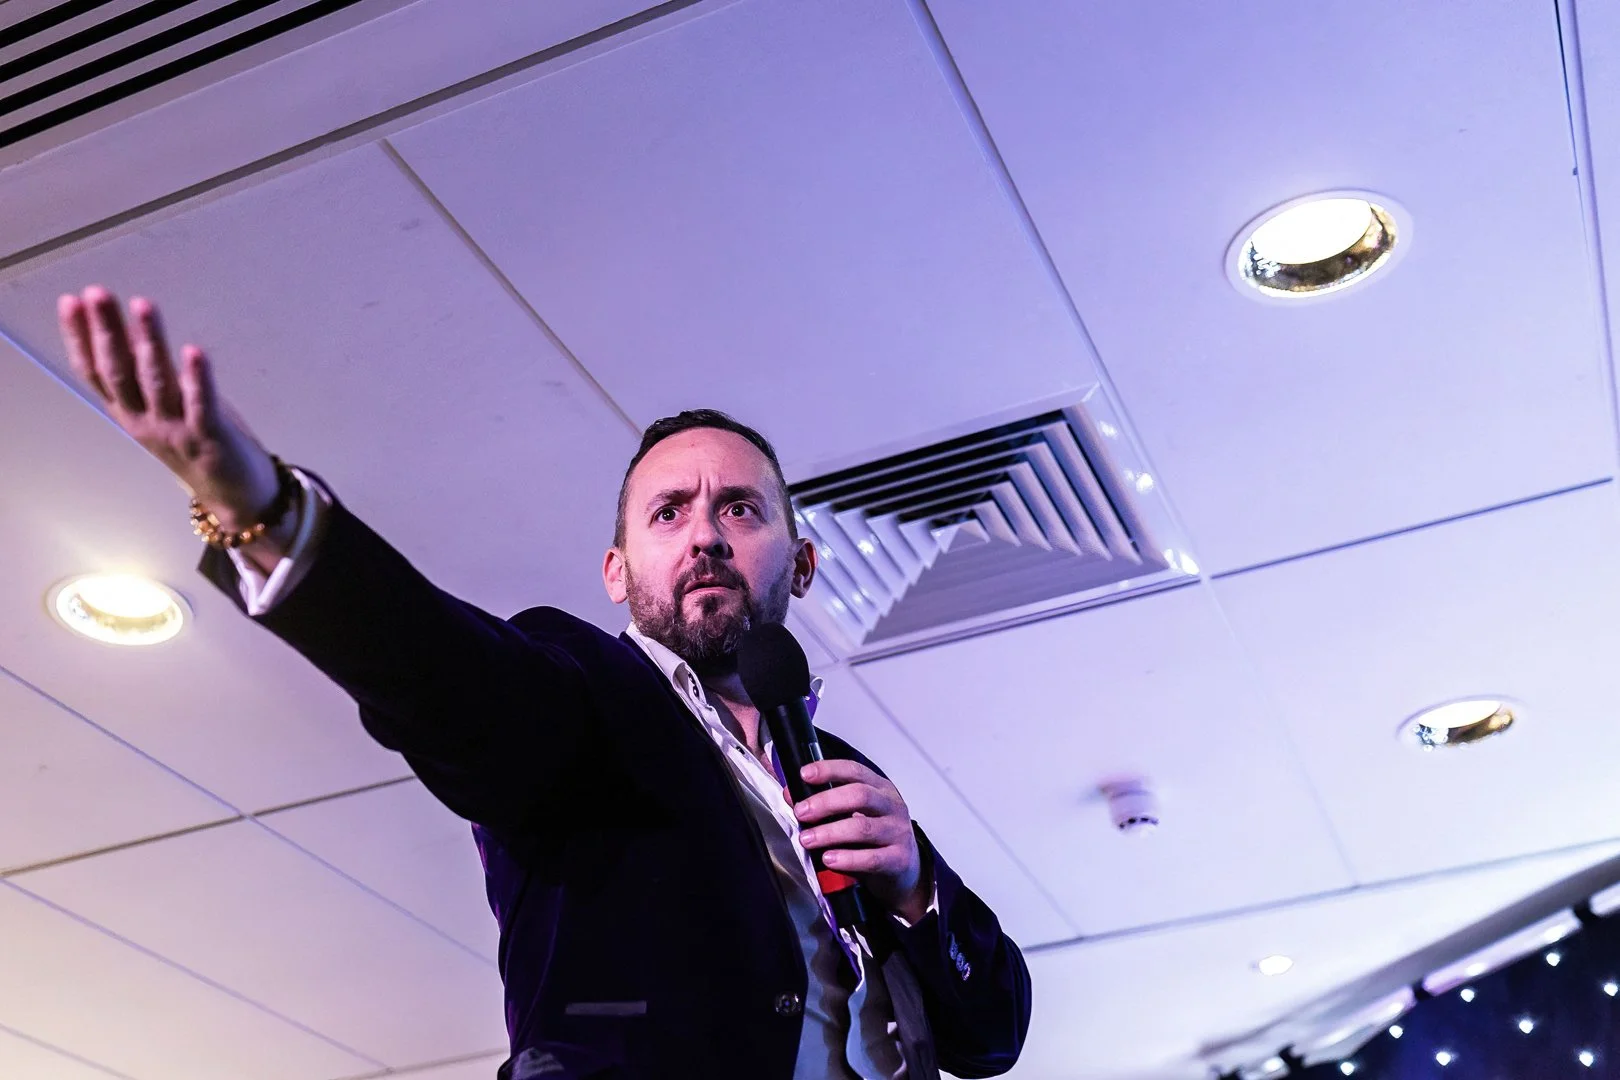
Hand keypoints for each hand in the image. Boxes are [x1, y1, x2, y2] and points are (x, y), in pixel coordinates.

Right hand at [57, 286, 278, 527]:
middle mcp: (145, 420)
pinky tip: (194, 351)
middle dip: (106, 331)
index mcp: (130, 412)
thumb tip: (130, 325)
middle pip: (120, 372)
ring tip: (143, 306)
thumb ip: (148, 371)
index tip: (70, 302)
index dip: (81, 338)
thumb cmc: (200, 441)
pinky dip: (197, 378)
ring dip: (149, 342)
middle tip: (96, 293)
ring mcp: (175, 430)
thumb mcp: (165, 403)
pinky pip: (202, 405)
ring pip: (157, 382)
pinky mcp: (209, 438)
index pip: (96, 372)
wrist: (237, 496)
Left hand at [794, 759, 929, 922]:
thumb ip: (822, 803)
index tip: (805, 774)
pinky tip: (829, 859)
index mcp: (880, 789)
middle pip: (860, 795)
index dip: (829, 770)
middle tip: (802, 811)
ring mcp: (898, 832)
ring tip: (807, 839)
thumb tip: (789, 792)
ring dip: (830, 832)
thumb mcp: (852, 815)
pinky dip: (847, 858)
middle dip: (826, 802)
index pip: (855, 771)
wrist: (903, 871)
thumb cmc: (873, 839)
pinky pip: (872, 858)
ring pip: (863, 827)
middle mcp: (891, 807)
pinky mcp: (898, 859)